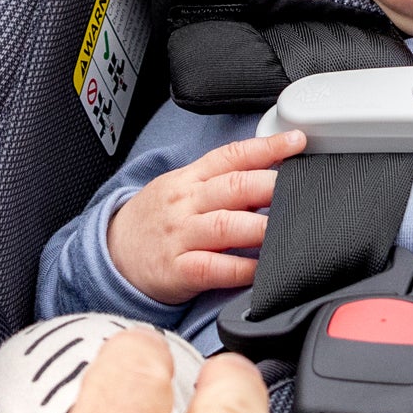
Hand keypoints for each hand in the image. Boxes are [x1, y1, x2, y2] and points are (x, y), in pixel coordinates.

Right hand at [107, 131, 303, 304]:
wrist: (112, 253)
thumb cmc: (156, 220)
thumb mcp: (181, 188)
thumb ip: (220, 180)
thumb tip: (270, 171)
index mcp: (189, 179)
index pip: (230, 156)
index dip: (266, 147)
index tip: (297, 142)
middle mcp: (185, 203)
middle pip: (232, 187)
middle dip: (269, 185)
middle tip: (300, 188)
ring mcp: (180, 236)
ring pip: (224, 226)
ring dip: (260, 227)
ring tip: (287, 228)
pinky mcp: (177, 270)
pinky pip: (212, 268)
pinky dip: (240, 269)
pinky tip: (261, 269)